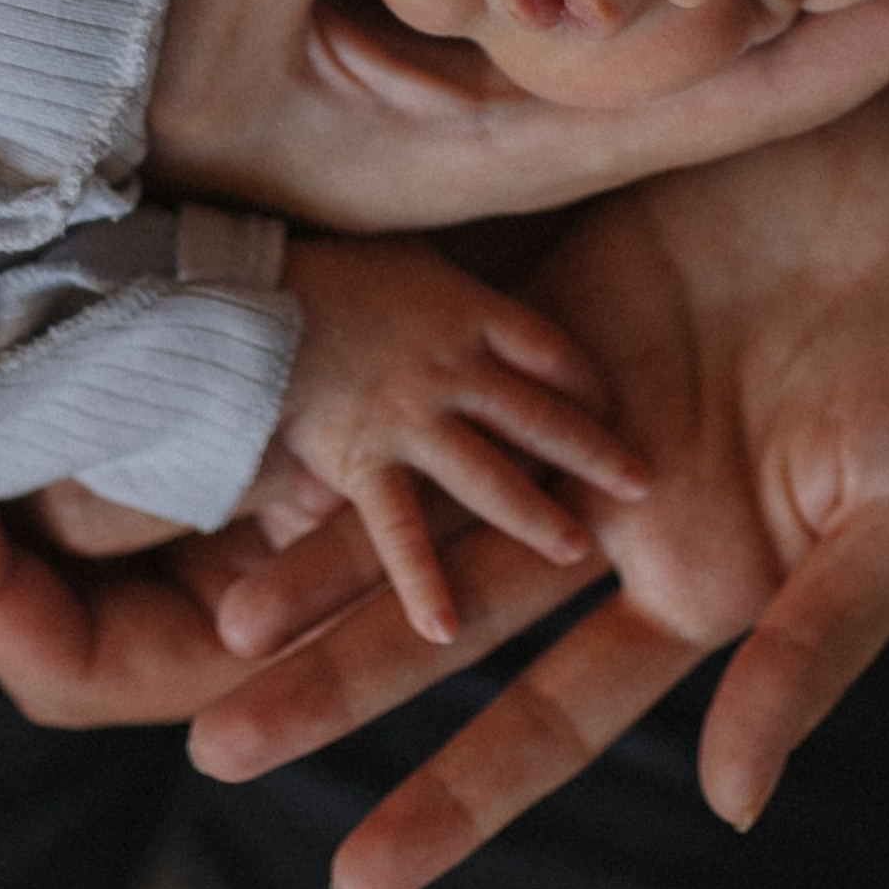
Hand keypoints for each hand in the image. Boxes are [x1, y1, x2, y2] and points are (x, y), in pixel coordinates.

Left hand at [190, 81, 888, 888]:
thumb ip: (811, 651)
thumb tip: (731, 801)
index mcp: (701, 585)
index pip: (553, 718)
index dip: (456, 796)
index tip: (355, 880)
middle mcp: (617, 515)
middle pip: (450, 617)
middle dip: (338, 681)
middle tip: (214, 739)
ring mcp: (580, 407)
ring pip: (427, 495)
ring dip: (328, 546)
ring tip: (211, 612)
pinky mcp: (565, 293)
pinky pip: (447, 360)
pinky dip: (369, 394)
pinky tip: (280, 419)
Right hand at [247, 235, 647, 642]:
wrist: (244, 299)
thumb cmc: (323, 271)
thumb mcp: (403, 259)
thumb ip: (442, 294)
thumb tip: (458, 311)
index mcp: (465, 309)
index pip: (547, 345)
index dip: (583, 377)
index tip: (611, 401)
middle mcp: (450, 366)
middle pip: (538, 413)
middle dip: (593, 450)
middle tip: (643, 484)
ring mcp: (410, 418)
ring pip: (488, 474)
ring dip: (533, 515)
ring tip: (578, 551)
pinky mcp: (363, 461)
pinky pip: (399, 532)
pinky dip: (421, 582)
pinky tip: (446, 629)